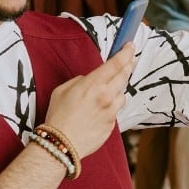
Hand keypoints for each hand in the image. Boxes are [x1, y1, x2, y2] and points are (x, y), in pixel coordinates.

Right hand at [43, 44, 135, 158]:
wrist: (61, 144)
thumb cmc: (58, 116)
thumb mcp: (63, 90)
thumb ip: (81, 81)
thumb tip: (90, 80)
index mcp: (93, 84)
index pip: (115, 63)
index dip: (125, 52)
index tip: (130, 45)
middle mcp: (106, 96)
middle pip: (124, 75)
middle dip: (128, 65)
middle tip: (130, 59)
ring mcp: (111, 111)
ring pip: (122, 95)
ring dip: (117, 90)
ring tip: (106, 92)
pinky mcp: (112, 125)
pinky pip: (115, 111)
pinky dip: (110, 108)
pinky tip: (98, 111)